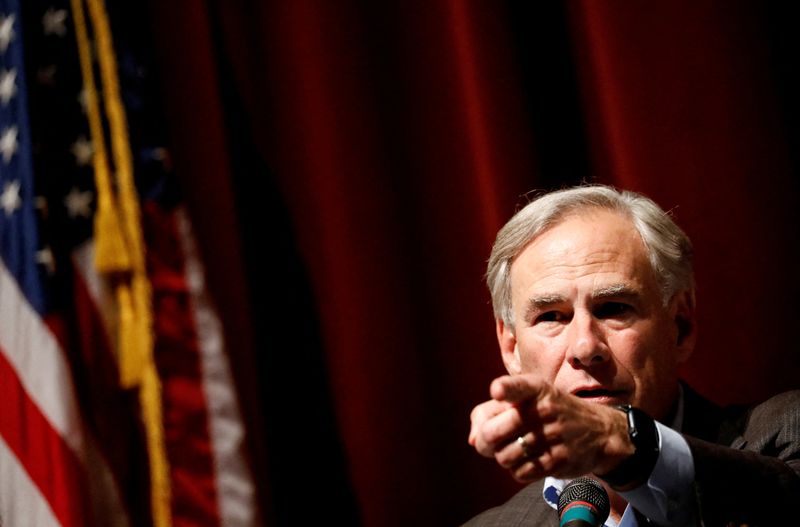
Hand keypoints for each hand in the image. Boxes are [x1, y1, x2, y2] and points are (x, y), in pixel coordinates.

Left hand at [468, 374, 632, 481]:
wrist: (600, 430)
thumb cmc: (551, 411)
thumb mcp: (528, 398)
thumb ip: (491, 411)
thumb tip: (472, 440)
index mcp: (535, 388)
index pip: (518, 386)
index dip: (505, 389)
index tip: (497, 392)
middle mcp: (544, 409)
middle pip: (493, 433)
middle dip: (484, 443)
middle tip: (489, 444)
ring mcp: (553, 435)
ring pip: (504, 457)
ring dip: (503, 458)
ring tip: (515, 450)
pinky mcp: (559, 459)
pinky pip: (521, 473)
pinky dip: (518, 470)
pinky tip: (528, 461)